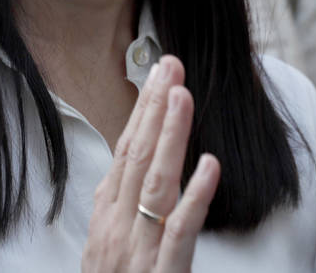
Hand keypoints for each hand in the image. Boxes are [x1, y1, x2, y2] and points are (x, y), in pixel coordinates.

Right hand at [82, 56, 219, 272]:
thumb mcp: (107, 248)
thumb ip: (116, 209)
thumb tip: (123, 169)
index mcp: (107, 217)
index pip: (126, 151)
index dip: (142, 110)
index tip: (158, 73)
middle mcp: (118, 227)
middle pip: (138, 157)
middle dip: (154, 107)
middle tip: (171, 65)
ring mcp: (138, 250)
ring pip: (157, 183)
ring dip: (170, 136)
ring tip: (183, 96)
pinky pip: (180, 231)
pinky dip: (195, 196)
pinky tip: (209, 165)